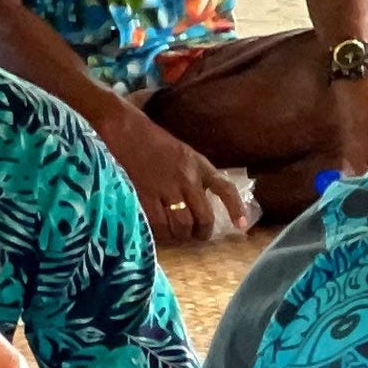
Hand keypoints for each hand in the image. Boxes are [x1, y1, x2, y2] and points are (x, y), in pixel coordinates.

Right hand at [99, 104, 248, 244]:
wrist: (127, 130)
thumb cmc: (154, 141)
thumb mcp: (185, 154)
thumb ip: (196, 176)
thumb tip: (203, 202)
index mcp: (199, 165)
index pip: (225, 188)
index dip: (235, 209)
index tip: (241, 226)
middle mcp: (187, 178)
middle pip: (203, 216)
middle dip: (203, 232)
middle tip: (198, 236)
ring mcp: (167, 188)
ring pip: (182, 224)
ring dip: (183, 236)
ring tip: (180, 237)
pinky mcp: (146, 194)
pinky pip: (159, 224)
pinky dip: (163, 233)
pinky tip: (162, 233)